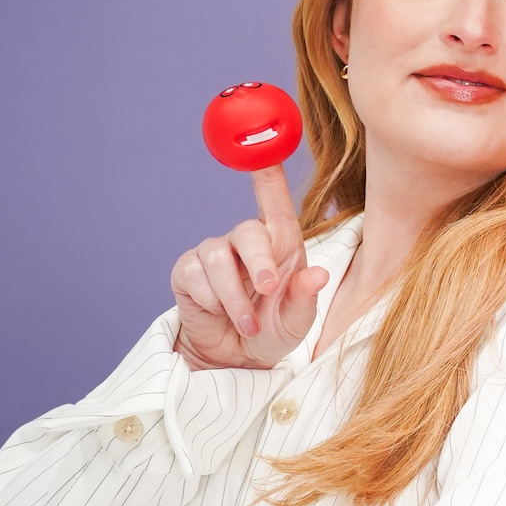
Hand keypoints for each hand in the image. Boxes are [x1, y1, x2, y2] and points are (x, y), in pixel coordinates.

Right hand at [170, 164, 328, 369]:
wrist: (237, 359)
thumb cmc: (273, 329)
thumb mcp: (297, 320)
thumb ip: (305, 298)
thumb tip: (317, 275)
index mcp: (280, 244)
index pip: (274, 201)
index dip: (268, 173)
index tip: (264, 145)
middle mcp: (246, 243)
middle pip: (247, 231)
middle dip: (259, 261)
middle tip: (268, 290)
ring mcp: (214, 255)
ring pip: (217, 257)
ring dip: (234, 296)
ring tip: (249, 324)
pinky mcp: (188, 272)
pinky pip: (194, 277)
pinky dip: (211, 301)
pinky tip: (219, 314)